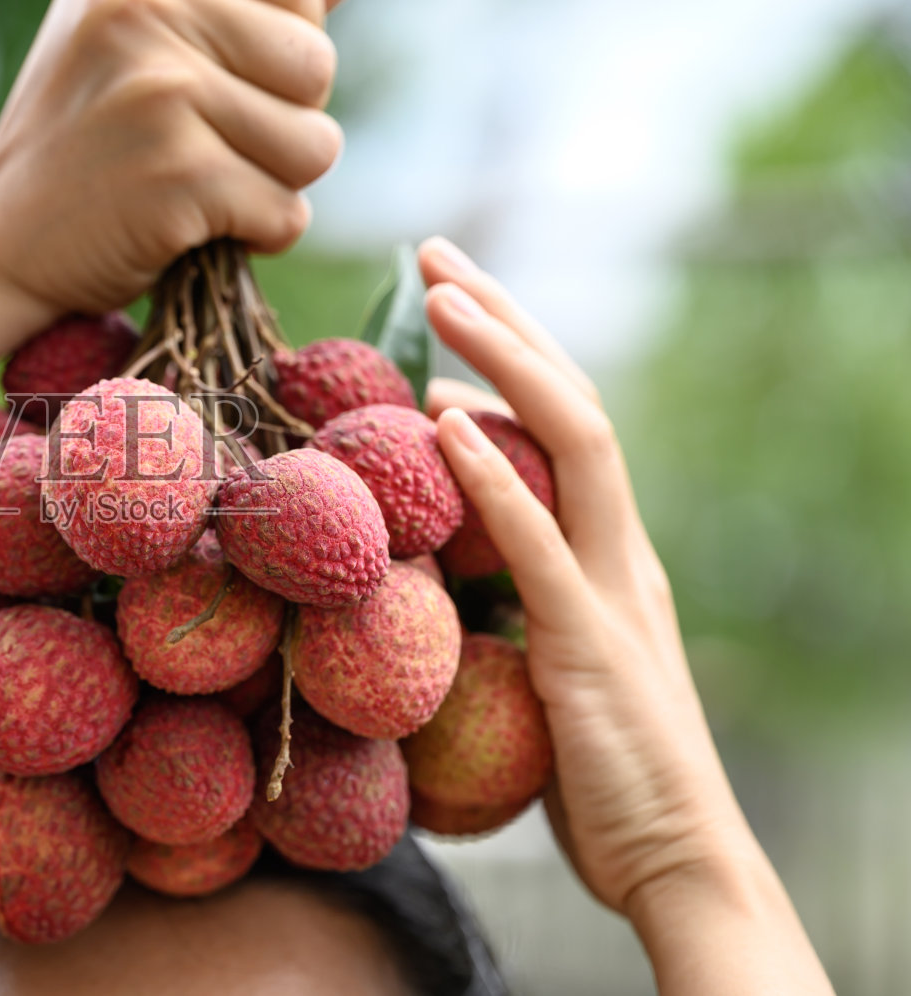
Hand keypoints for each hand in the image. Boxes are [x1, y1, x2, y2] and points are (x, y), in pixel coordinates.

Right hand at [0, 0, 374, 314]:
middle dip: (282, 120)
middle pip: (316, 62)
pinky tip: (190, 228)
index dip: (277, 47)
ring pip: (316, 144)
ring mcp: (158, 89)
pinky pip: (286, 211)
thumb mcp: (151, 42)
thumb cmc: (84, 142)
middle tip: (196, 144)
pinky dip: (255, 236)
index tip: (205, 81)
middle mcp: (141, 4)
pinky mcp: (175, 174)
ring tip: (195, 186)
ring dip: (274, 184)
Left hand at [416, 237, 758, 917]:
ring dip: (503, 361)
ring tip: (441, 296)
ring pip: (569, 442)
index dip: (510, 350)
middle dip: (506, 318)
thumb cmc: (602, 771)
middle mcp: (622, 549)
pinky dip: (493, 479)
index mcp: (611, 550)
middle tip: (436, 253)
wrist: (677, 861)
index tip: (447, 296)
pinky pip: (539, 544)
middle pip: (571, 400)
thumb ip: (514, 601)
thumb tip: (444, 557)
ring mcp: (613, 589)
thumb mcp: (548, 663)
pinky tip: (444, 425)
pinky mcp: (590, 644)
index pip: (564, 420)